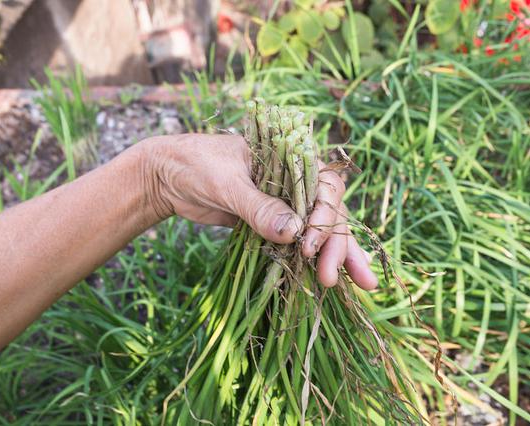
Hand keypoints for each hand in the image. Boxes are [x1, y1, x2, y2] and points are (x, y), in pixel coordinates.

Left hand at [140, 133, 377, 289]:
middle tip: (331, 277)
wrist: (166, 176)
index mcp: (292, 158)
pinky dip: (314, 259)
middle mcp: (296, 181)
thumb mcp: (227, 183)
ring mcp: (287, 204)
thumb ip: (259, 206)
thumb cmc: (196, 164)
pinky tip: (333, 277)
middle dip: (337, 245)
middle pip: (329, 213)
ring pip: (320, 230)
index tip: (309, 245)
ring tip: (363, 285)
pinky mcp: (273, 223)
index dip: (325, 217)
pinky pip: (299, 242)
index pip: (325, 187)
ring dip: (339, 256)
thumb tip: (293, 234)